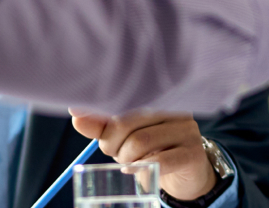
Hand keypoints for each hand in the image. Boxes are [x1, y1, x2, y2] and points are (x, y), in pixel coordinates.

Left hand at [68, 111, 215, 200]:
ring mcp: (188, 129)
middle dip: (112, 143)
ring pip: (141, 142)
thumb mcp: (126, 136)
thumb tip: (75, 113)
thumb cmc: (154, 149)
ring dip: (126, 158)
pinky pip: (160, 161)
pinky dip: (140, 168)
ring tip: (129, 161)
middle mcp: (176, 108)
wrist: (187, 172)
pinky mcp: (193, 153)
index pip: (124, 100)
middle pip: (128, 121)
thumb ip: (102, 126)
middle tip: (115, 153)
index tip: (87, 122)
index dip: (101, 116)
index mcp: (159, 96)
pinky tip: (134, 170)